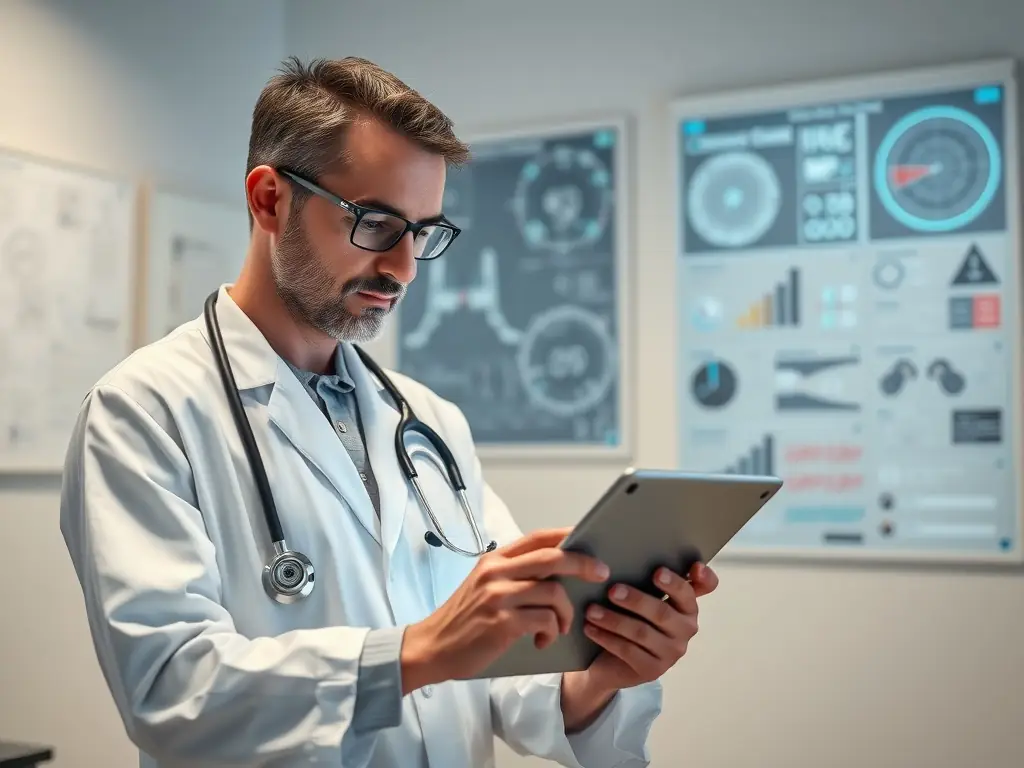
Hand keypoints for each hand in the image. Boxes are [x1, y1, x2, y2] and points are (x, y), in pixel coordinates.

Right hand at [400, 528, 609, 690]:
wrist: (432, 647)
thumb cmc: (464, 620)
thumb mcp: (484, 585)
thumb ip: (514, 573)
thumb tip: (557, 569)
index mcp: (494, 560)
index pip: (538, 538)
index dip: (568, 536)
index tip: (590, 540)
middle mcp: (496, 573)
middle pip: (552, 558)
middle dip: (583, 564)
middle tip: (601, 574)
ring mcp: (498, 596)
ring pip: (553, 593)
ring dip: (566, 613)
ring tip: (560, 626)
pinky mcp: (502, 622)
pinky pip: (545, 620)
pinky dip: (552, 631)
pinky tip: (543, 640)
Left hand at [577, 561, 718, 692]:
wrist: (611, 659)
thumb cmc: (628, 615)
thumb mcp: (640, 595)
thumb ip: (645, 575)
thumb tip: (628, 550)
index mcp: (688, 603)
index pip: (702, 588)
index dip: (694, 578)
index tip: (660, 571)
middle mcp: (686, 628)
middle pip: (663, 612)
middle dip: (636, 600)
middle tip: (612, 590)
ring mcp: (672, 652)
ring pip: (642, 633)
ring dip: (614, 620)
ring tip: (591, 611)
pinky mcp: (653, 670)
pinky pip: (628, 651)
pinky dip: (607, 638)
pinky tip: (590, 628)